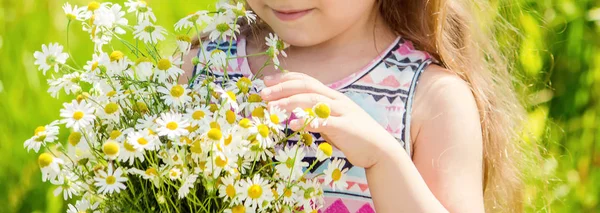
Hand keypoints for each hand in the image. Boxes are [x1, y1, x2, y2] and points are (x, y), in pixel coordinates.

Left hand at [260, 72, 402, 167]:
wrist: (381, 150)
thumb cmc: (354, 138)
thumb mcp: (332, 122)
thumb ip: (316, 117)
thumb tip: (293, 117)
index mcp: (333, 96)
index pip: (307, 80)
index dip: (285, 78)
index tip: (266, 82)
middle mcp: (337, 100)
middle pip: (307, 87)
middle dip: (282, 88)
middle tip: (262, 94)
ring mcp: (342, 112)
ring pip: (313, 101)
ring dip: (289, 103)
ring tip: (271, 108)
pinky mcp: (345, 127)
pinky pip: (323, 122)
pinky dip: (306, 121)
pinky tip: (291, 125)